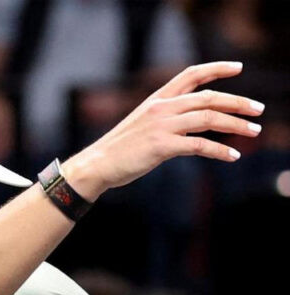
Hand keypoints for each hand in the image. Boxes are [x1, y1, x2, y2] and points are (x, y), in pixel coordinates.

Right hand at [63, 62, 263, 200]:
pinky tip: (232, 157)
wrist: (97, 164)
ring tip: (254, 132)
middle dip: (238, 102)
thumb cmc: (120, 148)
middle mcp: (161, 108)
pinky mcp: (161, 146)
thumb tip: (193, 120)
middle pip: (209, 98)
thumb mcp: (142, 123)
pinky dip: (219, 151)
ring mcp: (161, 126)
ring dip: (236, 125)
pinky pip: (199, 145)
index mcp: (156, 100)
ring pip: (209, 119)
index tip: (238, 68)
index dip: (217, 69)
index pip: (191, 75)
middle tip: (258, 109)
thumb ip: (166, 117)